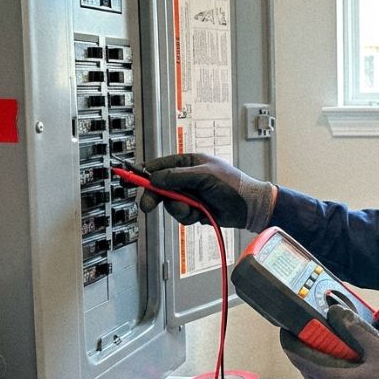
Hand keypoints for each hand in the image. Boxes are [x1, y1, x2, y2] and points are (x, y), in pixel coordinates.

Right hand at [136, 153, 275, 230]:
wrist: (249, 208)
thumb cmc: (233, 185)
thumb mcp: (205, 176)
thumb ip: (178, 177)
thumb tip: (155, 178)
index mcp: (189, 162)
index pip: (160, 165)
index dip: (143, 172)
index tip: (128, 178)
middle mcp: (186, 177)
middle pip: (159, 187)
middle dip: (155, 197)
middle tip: (147, 206)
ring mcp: (190, 194)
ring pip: (169, 204)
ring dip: (178, 209)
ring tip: (194, 208)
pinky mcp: (193, 209)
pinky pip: (180, 215)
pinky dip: (188, 216)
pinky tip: (200, 213)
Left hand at [280, 305, 378, 378]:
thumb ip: (355, 329)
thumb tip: (335, 311)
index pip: (301, 359)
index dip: (290, 342)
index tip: (286, 329)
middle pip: (310, 371)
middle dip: (308, 350)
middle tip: (314, 332)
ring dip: (325, 364)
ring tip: (337, 346)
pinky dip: (337, 376)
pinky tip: (353, 366)